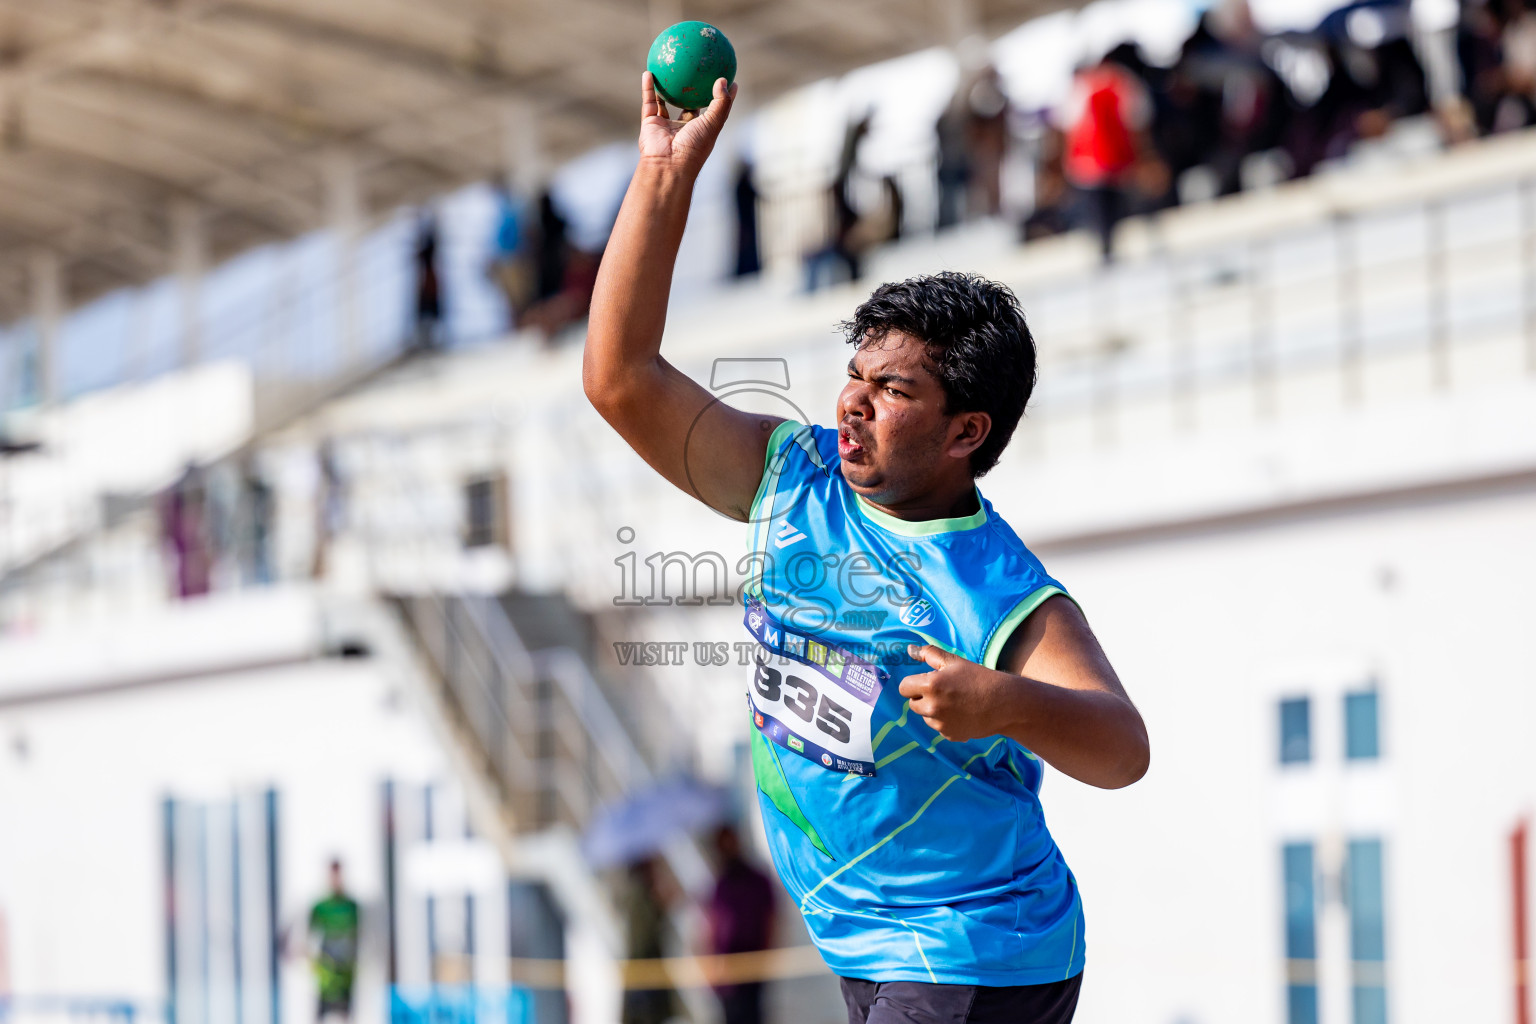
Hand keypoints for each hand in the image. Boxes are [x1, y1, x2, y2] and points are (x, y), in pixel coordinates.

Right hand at [638, 71, 736, 174]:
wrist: (668, 163)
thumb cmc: (695, 146)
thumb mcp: (714, 122)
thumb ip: (721, 102)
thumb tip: (723, 80)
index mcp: (702, 129)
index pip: (714, 109)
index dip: (721, 95)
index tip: (727, 79)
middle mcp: (684, 127)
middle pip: (689, 105)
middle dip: (692, 90)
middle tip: (696, 69)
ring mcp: (667, 125)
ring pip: (666, 101)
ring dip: (666, 86)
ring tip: (668, 67)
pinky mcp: (650, 123)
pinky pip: (649, 102)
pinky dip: (648, 88)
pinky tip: (649, 72)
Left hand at [898, 644, 1013, 742]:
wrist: (1004, 703)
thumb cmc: (978, 678)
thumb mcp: (954, 661)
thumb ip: (929, 654)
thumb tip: (910, 650)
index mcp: (930, 686)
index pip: (904, 688)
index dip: (913, 683)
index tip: (926, 681)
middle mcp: (932, 708)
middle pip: (912, 704)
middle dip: (922, 697)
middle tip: (943, 691)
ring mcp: (940, 724)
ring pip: (926, 717)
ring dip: (933, 710)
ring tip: (955, 702)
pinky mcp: (950, 735)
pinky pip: (940, 727)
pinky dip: (946, 722)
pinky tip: (962, 713)